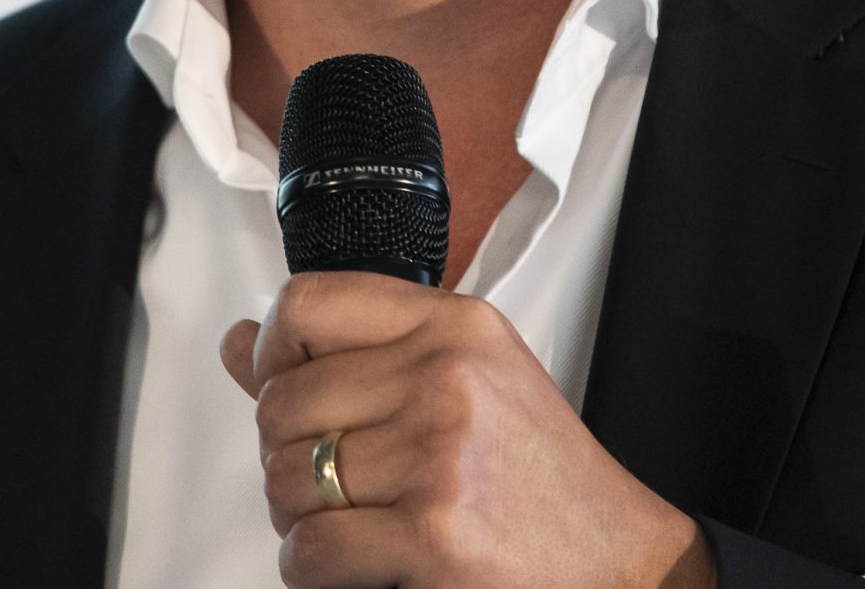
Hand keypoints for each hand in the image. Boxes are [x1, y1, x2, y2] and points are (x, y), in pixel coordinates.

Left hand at [220, 271, 714, 587]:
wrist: (623, 564)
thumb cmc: (543, 479)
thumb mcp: (466, 382)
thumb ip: (353, 356)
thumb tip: (241, 344)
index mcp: (455, 327)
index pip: (309, 303)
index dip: (273, 350)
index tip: (281, 383)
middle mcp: (445, 378)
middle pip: (283, 400)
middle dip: (286, 451)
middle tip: (328, 479)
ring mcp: (437, 455)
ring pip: (286, 478)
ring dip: (300, 515)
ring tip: (347, 521)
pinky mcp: (431, 534)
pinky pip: (310, 549)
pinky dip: (312, 568)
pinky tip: (351, 563)